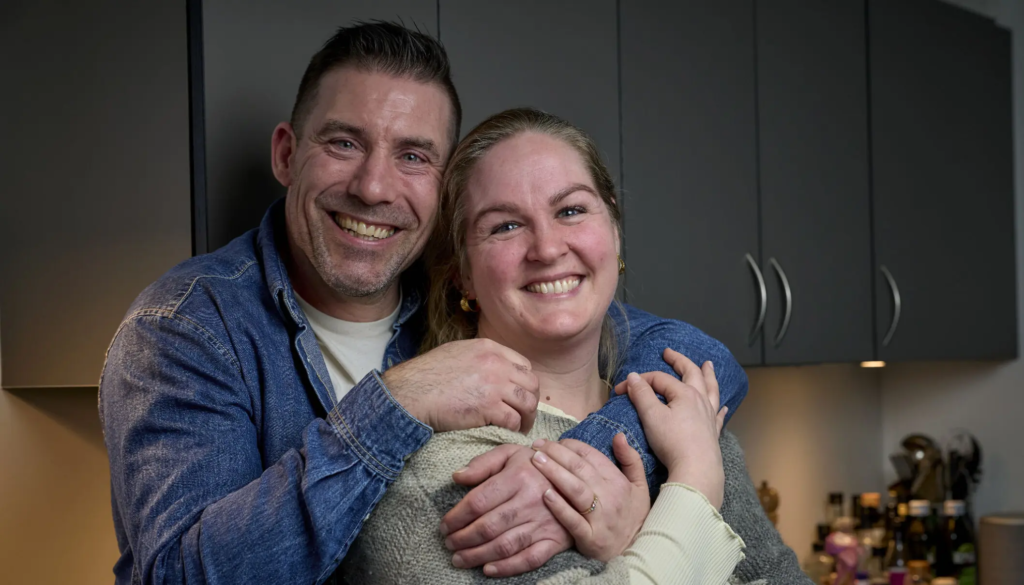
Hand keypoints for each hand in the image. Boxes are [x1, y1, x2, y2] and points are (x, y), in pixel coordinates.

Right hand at [382, 338, 539, 432]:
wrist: (411, 392)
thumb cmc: (427, 375)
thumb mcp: (457, 352)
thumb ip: (479, 357)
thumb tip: (492, 369)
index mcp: (489, 348)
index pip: (524, 365)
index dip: (524, 383)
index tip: (520, 395)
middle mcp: (496, 364)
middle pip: (531, 384)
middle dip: (531, 401)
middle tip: (525, 415)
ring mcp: (494, 385)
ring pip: (527, 403)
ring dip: (526, 417)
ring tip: (520, 427)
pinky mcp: (488, 407)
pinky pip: (513, 420)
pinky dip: (513, 429)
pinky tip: (508, 432)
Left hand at [440, 444, 572, 576]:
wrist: (576, 478)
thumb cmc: (535, 465)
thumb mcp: (511, 453)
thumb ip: (483, 463)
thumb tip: (457, 477)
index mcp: (518, 476)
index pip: (478, 501)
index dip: (456, 517)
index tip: (444, 526)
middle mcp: (530, 500)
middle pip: (488, 526)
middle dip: (463, 539)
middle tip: (448, 545)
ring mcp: (544, 523)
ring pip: (505, 545)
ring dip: (477, 555)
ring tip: (459, 559)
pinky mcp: (555, 540)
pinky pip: (530, 559)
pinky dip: (507, 568)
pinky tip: (488, 570)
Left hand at [530, 435, 649, 560]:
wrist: (638, 552)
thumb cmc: (633, 516)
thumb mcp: (640, 486)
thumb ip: (630, 459)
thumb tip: (618, 435)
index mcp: (618, 481)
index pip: (591, 456)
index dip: (571, 445)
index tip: (554, 441)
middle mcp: (610, 496)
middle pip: (580, 468)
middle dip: (556, 453)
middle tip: (537, 445)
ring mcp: (600, 518)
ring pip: (575, 490)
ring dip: (554, 472)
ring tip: (536, 460)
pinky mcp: (590, 538)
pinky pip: (573, 520)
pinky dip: (559, 507)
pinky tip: (545, 494)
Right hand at [614, 348, 726, 508]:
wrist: (697, 469)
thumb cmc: (672, 442)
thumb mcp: (651, 416)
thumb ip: (641, 395)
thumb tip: (633, 376)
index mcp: (684, 393)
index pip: (658, 379)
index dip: (638, 381)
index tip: (620, 390)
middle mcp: (700, 400)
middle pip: (691, 373)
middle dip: (679, 361)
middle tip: (669, 353)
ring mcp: (709, 415)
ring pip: (711, 389)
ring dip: (708, 375)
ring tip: (708, 364)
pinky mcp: (713, 432)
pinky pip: (718, 414)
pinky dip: (719, 406)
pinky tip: (722, 406)